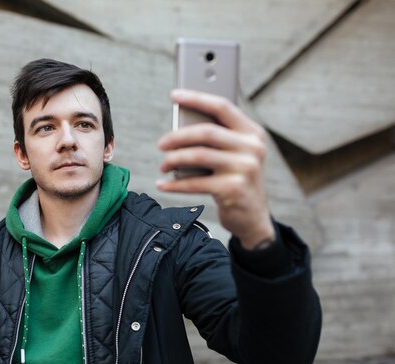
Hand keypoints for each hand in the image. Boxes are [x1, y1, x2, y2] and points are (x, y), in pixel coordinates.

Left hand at [156, 89, 274, 249]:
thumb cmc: (235, 181)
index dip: (196, 98)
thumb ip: (216, 139)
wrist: (253, 218)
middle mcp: (253, 147)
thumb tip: (179, 127)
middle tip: (161, 144)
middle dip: (178, 136)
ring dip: (174, 160)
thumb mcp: (233, 156)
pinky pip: (195, 182)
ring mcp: (245, 168)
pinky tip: (163, 184)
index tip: (174, 95)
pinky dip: (175, 183)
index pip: (222, 107)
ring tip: (162, 166)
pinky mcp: (233, 189)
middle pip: (206, 132)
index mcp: (252, 133)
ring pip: (198, 155)